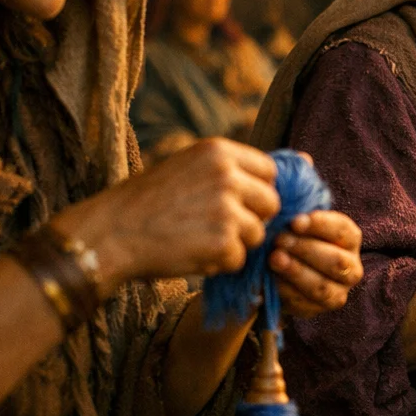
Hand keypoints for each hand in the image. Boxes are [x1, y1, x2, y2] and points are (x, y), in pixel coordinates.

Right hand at [54, 138, 279, 290]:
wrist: (108, 234)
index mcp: (219, 152)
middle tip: (213, 224)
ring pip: (257, 234)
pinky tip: (188, 252)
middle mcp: (227, 176)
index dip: (256, 191)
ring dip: (234, 243)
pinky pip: (239, 259)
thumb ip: (235, 168)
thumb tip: (306, 160)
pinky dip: (218, 263)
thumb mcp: (189, 167)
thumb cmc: (147, 202)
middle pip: (271, 204)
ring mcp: (227, 211)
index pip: (270, 171)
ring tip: (195, 237)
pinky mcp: (224, 244)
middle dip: (250, 219)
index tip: (235, 201)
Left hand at [271, 210, 363, 317]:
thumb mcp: (296, 222)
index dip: (320, 225)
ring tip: (274, 259)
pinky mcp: (318, 309)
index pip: (342, 231)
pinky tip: (271, 278)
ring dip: (297, 272)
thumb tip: (285, 203)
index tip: (294, 221)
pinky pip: (305, 304)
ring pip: (323, 287)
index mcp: (350, 240)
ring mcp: (338, 292)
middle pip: (337, 261)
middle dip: (306, 250)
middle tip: (279, 240)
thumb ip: (295, 214)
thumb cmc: (292, 235)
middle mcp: (351, 268)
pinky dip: (286, 290)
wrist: (280, 267)